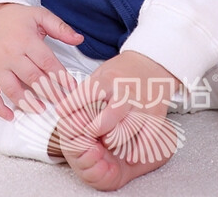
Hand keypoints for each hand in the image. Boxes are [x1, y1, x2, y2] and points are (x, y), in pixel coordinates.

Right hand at [0, 3, 83, 120]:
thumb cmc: (16, 17)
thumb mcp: (40, 15)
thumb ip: (60, 28)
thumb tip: (79, 39)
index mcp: (25, 39)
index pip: (46, 61)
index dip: (61, 76)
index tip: (72, 87)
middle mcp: (10, 54)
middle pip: (32, 78)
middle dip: (49, 93)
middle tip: (61, 104)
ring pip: (11, 89)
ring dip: (27, 102)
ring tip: (40, 110)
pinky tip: (10, 115)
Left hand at [56, 51, 181, 163]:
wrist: (152, 61)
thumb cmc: (122, 71)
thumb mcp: (101, 73)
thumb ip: (85, 91)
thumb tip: (62, 109)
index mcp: (109, 79)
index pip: (88, 93)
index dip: (73, 104)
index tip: (62, 113)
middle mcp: (125, 92)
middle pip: (108, 119)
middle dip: (95, 131)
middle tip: (89, 134)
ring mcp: (142, 104)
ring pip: (127, 131)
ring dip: (114, 142)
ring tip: (108, 142)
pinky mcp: (156, 114)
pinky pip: (148, 137)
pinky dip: (139, 150)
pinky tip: (131, 155)